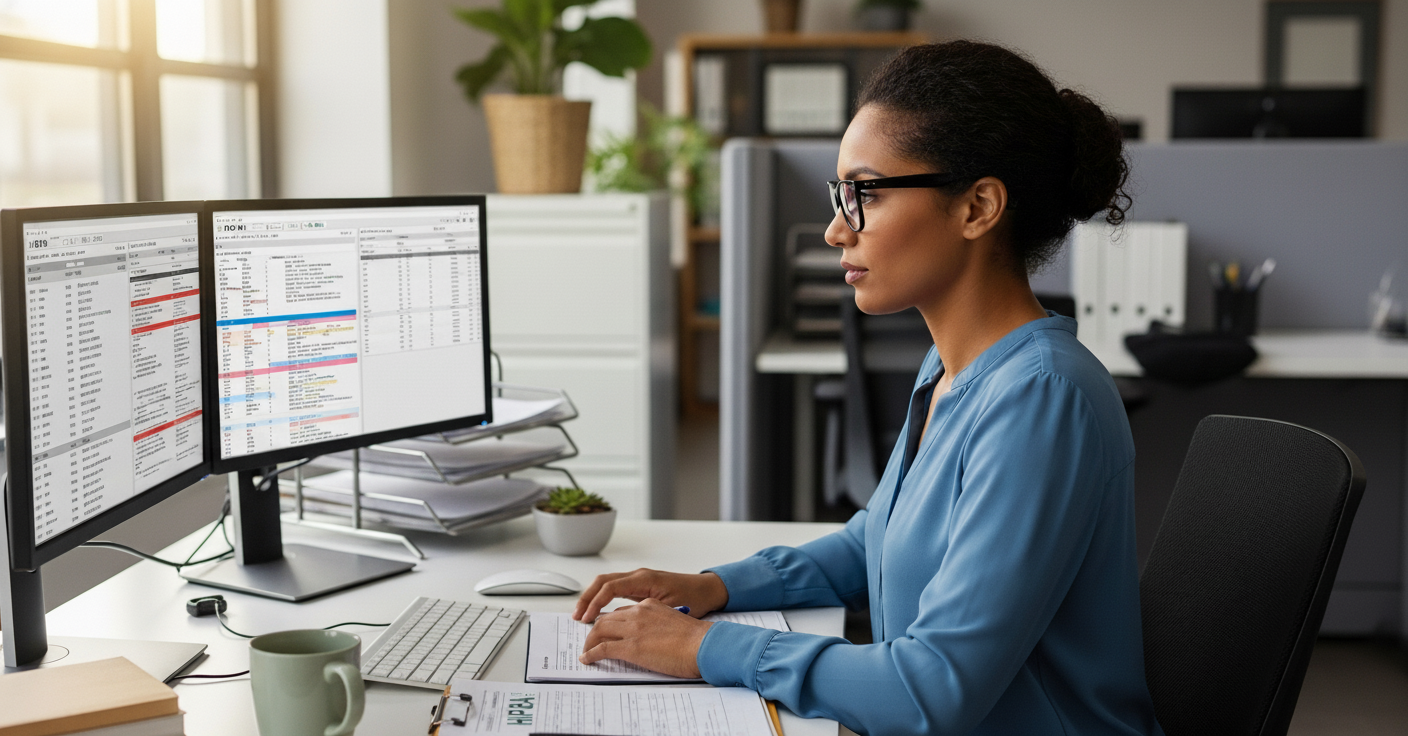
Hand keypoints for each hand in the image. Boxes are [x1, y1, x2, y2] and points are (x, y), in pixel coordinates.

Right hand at [573, 568, 727, 622]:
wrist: (708, 590)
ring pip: (607, 583)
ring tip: (582, 615)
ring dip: (593, 597)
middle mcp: (638, 576)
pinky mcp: (641, 586)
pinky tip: (599, 612)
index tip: (586, 618)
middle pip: (603, 581)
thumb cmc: (694, 598)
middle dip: (587, 598)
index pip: (610, 586)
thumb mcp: (671, 607)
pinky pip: (615, 589)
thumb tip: (625, 624)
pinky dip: (603, 598)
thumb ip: (648, 613)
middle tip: (576, 616)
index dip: (595, 602)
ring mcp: (639, 579)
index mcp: (644, 579)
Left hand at [579, 599, 712, 678]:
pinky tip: (587, 659)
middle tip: (589, 640)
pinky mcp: (630, 647)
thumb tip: (653, 637)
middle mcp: (638, 613)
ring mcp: (633, 629)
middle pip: (606, 618)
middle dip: (594, 629)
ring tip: (586, 651)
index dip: (611, 622)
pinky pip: (602, 648)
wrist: (703, 645)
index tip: (606, 630)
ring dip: (589, 641)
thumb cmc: (696, 639)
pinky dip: (591, 653)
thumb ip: (659, 624)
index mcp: (650, 605)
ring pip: (599, 630)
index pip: (622, 611)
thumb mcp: (674, 623)